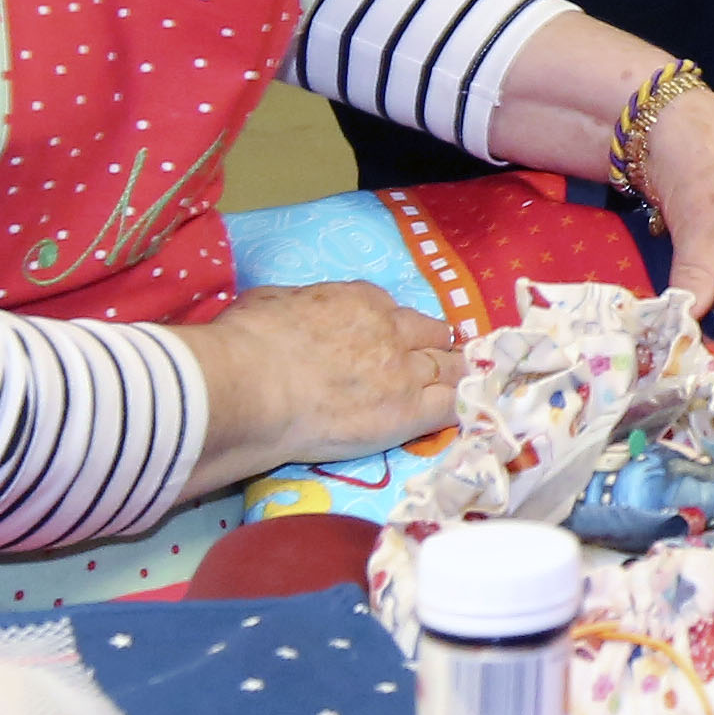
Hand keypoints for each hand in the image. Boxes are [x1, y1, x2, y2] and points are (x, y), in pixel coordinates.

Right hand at [183, 279, 456, 486]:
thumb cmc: (248, 341)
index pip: (395, 312)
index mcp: (362, 300)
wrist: (251, 386)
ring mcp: (403, 372)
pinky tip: (464, 414)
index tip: (395, 342)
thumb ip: (301, 307)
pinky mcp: (406, 413)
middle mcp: (392, 331)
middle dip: (437, 348)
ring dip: (455, 377)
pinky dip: (458, 408)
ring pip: (450, 370)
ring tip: (461, 388)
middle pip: (434, 336)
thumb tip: (293, 317)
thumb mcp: (275, 302)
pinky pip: (449, 407)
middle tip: (438, 363)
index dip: (398, 330)